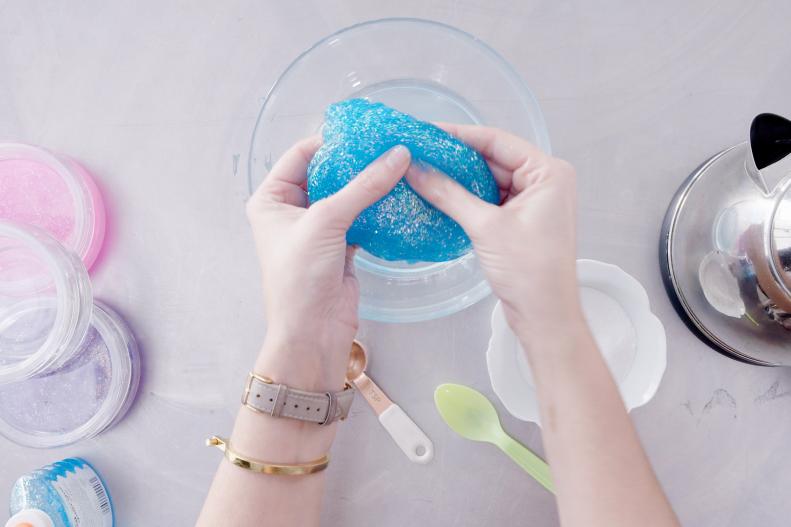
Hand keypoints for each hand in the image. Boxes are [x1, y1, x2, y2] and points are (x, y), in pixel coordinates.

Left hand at [246, 139, 410, 387]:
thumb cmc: (300, 278)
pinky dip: (377, 208)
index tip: (365, 131)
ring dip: (369, 184)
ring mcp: (317, 229)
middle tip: (388, 144)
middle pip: (327, 174)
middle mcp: (291, 211)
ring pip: (346, 196)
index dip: (331, 141)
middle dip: (356, 161)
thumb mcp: (327, 222)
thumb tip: (397, 155)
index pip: (301, 155)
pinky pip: (361, 217)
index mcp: (271, 199)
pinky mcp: (341, 246)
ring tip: (398, 164)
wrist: (312, 333)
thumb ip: (364, 186)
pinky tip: (398, 195)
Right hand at [405, 124, 579, 334]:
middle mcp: (545, 182)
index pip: (497, 142)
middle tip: (420, 152)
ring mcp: (533, 202)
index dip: (460, 136)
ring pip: (488, 180)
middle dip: (456, 159)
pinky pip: (489, 199)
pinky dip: (466, 198)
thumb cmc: (531, 272)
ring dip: (459, 179)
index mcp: (549, 173)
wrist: (545, 315)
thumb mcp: (485, 227)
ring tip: (424, 171)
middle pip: (492, 159)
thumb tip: (418, 170)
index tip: (429, 132)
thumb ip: (449, 194)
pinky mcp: (521, 220)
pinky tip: (440, 195)